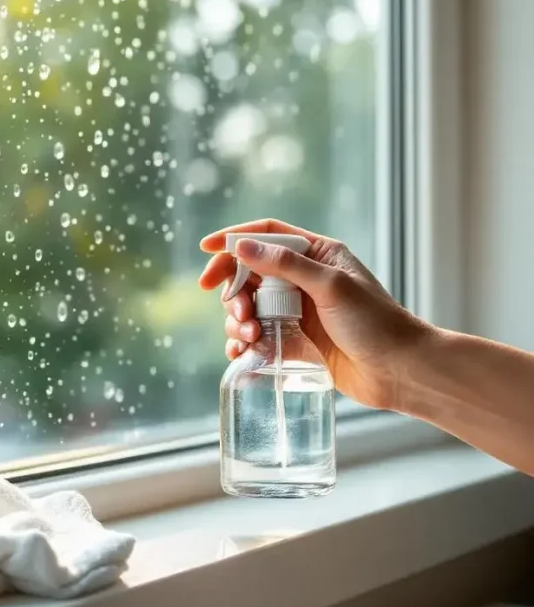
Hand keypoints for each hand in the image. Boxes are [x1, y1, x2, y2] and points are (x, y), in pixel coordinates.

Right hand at [198, 219, 430, 411]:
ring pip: (249, 306)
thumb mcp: (331, 286)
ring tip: (248, 336)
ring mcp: (297, 311)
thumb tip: (241, 246)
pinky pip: (257, 335)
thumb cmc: (376, 324)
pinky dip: (244, 341)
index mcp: (317, 255)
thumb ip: (285, 265)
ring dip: (238, 320)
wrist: (401, 371)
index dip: (234, 238)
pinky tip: (242, 351)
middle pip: (249, 273)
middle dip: (234, 291)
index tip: (206, 249)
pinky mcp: (294, 340)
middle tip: (238, 312)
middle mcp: (304, 279)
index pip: (266, 235)